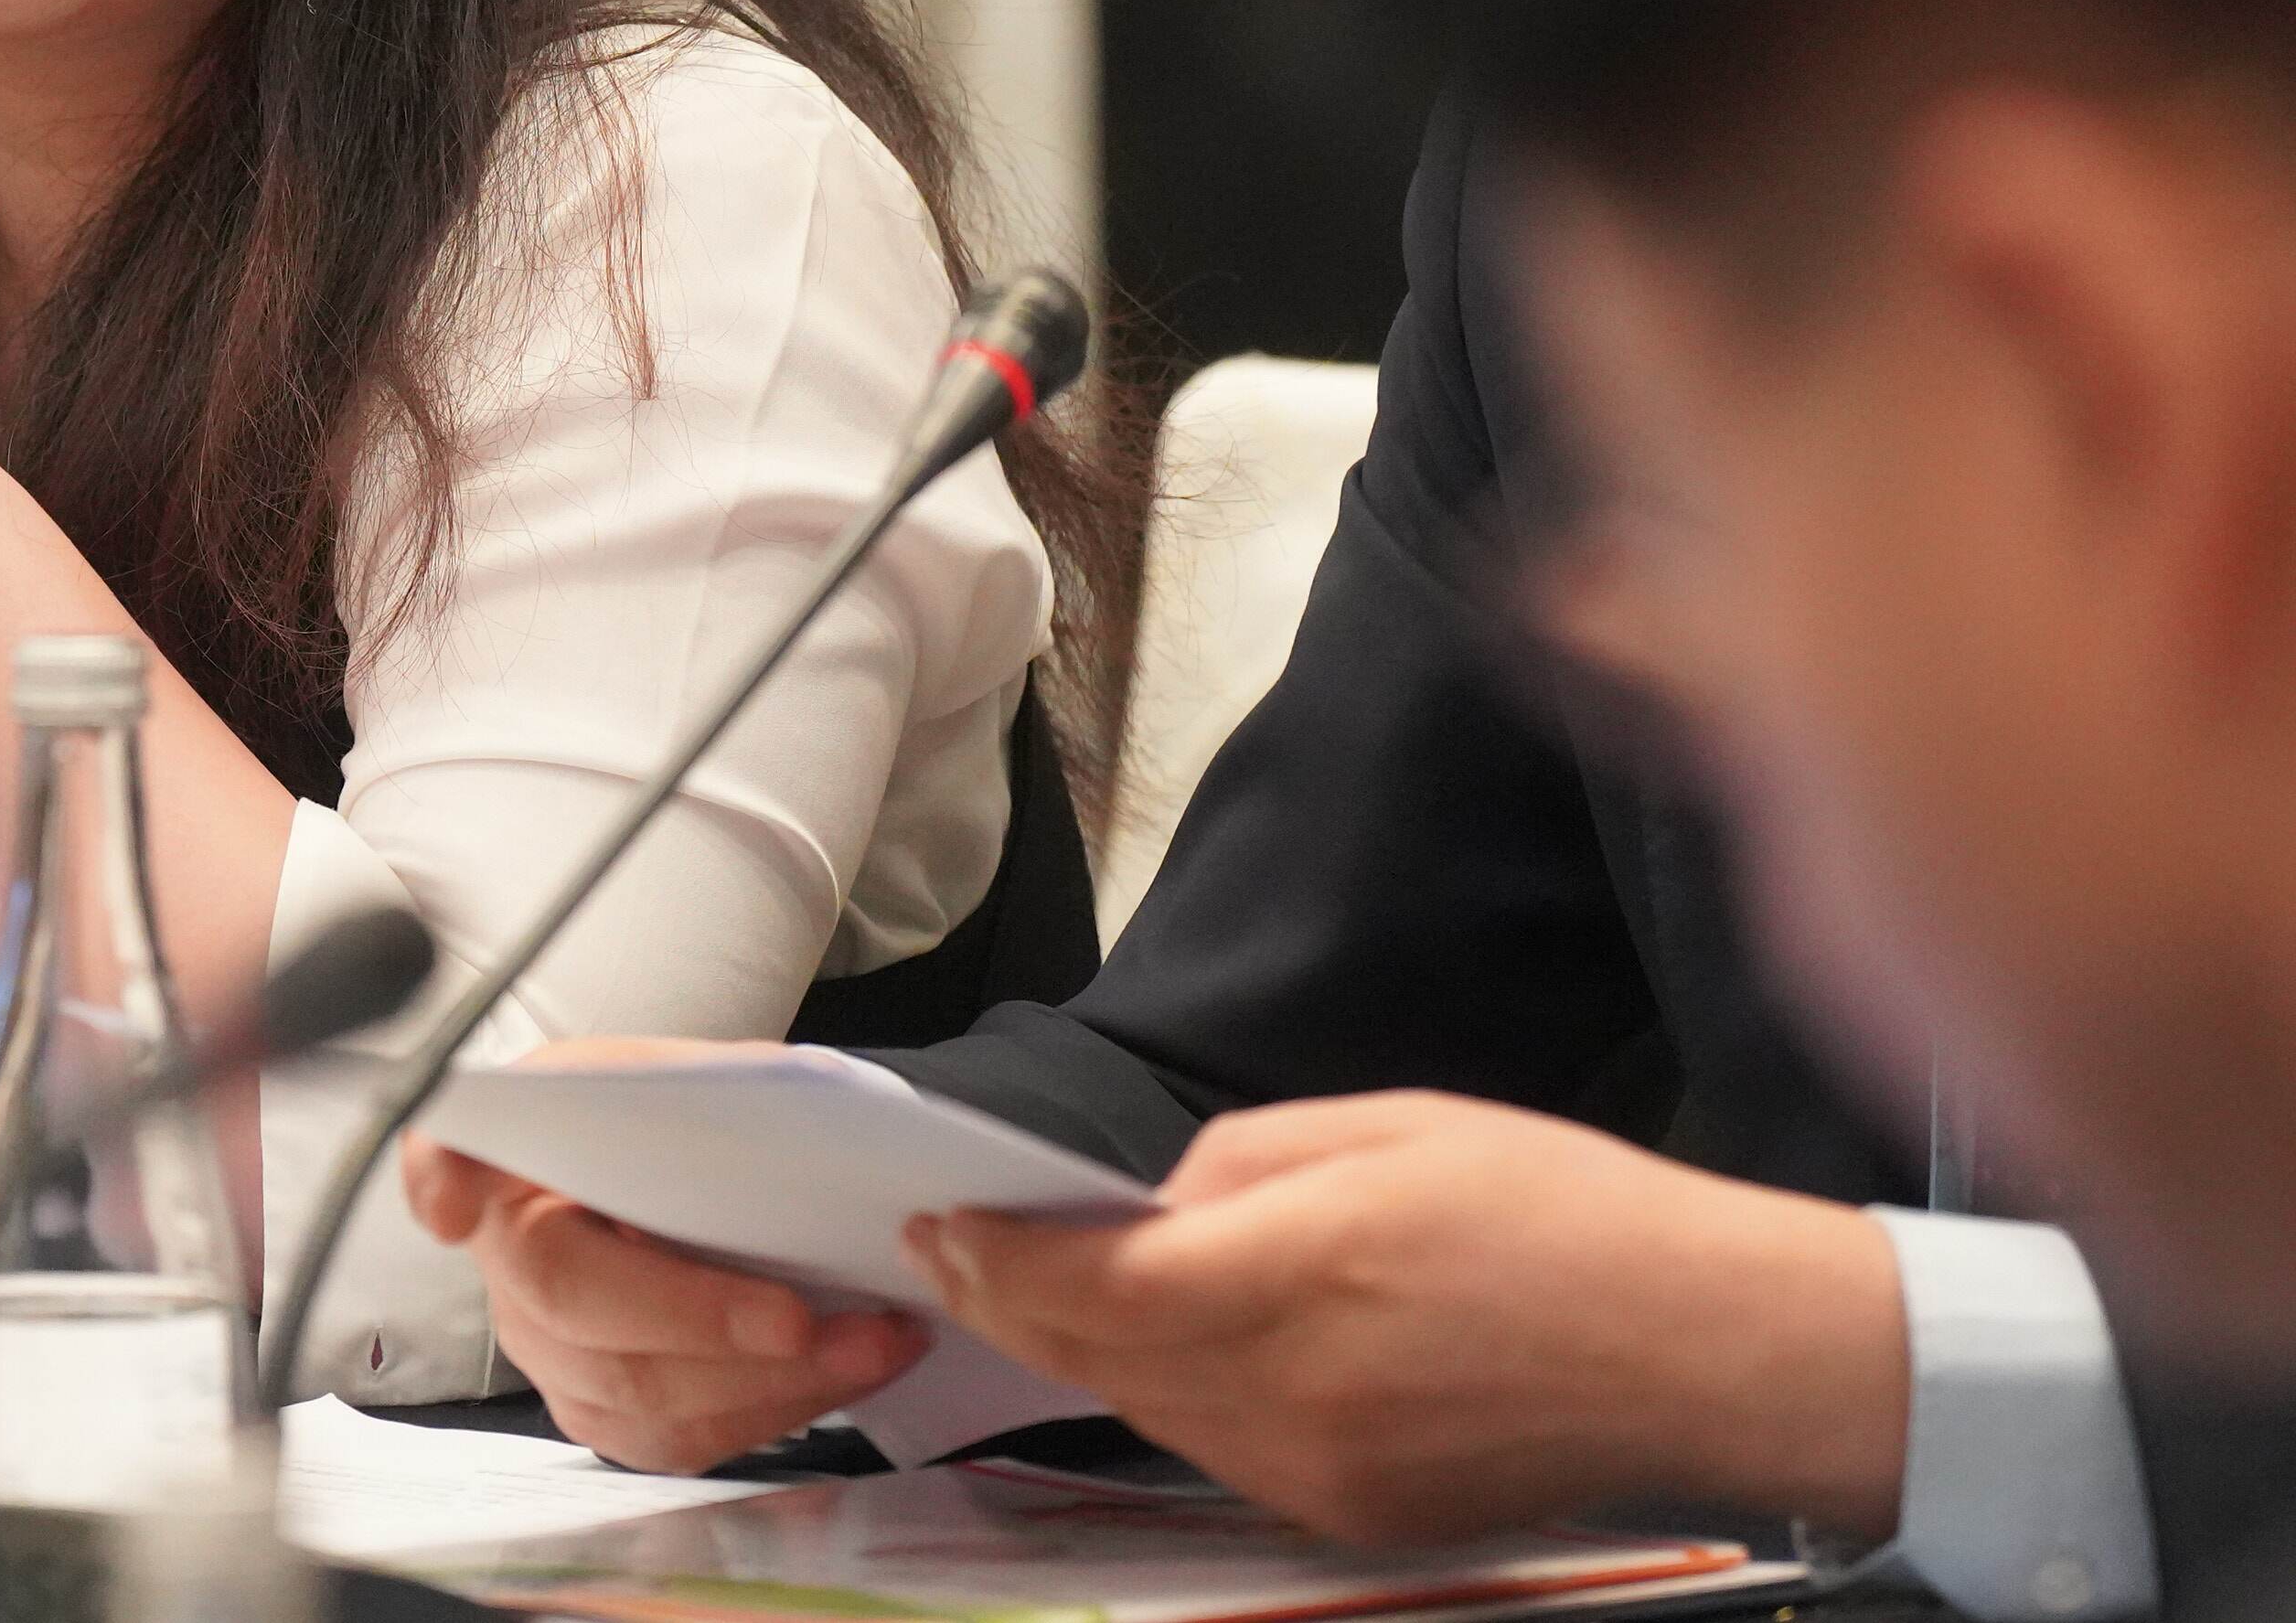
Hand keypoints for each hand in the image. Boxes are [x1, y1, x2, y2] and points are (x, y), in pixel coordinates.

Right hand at [405, 1040, 931, 1469]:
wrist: (689, 1182)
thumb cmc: (679, 1129)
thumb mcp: (684, 1079)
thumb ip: (709, 1091)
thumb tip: (791, 1127)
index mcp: (515, 1150)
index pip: (444, 1154)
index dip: (442, 1179)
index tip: (450, 1202)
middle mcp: (507, 1257)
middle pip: (568, 1299)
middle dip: (694, 1318)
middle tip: (800, 1318)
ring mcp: (543, 1345)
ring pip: (630, 1392)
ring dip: (764, 1380)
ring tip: (870, 1342)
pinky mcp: (596, 1411)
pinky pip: (674, 1439)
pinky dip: (770, 1411)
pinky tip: (841, 1371)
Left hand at [908, 1091, 1908, 1546]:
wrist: (1706, 1353)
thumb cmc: (1558, 1210)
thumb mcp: (1387, 1128)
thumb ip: (1240, 1164)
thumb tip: (1151, 1208)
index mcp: (1303, 1274)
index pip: (1095, 1284)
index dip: (999, 1258)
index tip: (937, 1223)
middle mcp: (1295, 1392)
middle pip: (1099, 1357)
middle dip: (1008, 1303)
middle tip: (947, 1254)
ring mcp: (1321, 1472)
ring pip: (1147, 1410)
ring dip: (1081, 1352)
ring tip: (1032, 1291)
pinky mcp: (1352, 1516)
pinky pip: (1218, 1452)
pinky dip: (1169, 1397)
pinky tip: (1157, 1348)